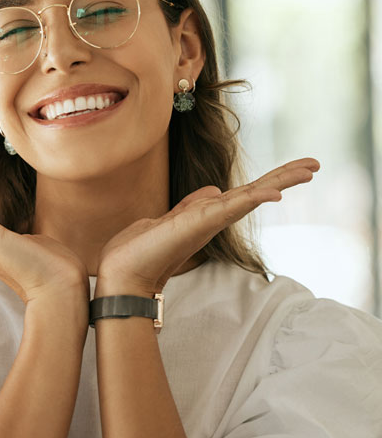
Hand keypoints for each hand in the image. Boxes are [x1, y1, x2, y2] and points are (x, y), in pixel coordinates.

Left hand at [96, 158, 320, 295]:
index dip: (270, 181)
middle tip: (315, 165)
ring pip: (251, 197)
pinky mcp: (199, 224)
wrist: (122, 272)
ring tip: (309, 169)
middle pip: (256, 193)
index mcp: (208, 215)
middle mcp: (214, 219)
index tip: (295, 169)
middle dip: (284, 178)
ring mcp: (209, 222)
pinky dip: (253, 199)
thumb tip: (213, 190)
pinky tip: (275, 193)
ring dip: (280, 181)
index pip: (245, 193)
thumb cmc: (142, 249)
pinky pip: (231, 207)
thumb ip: (193, 204)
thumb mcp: (171, 218)